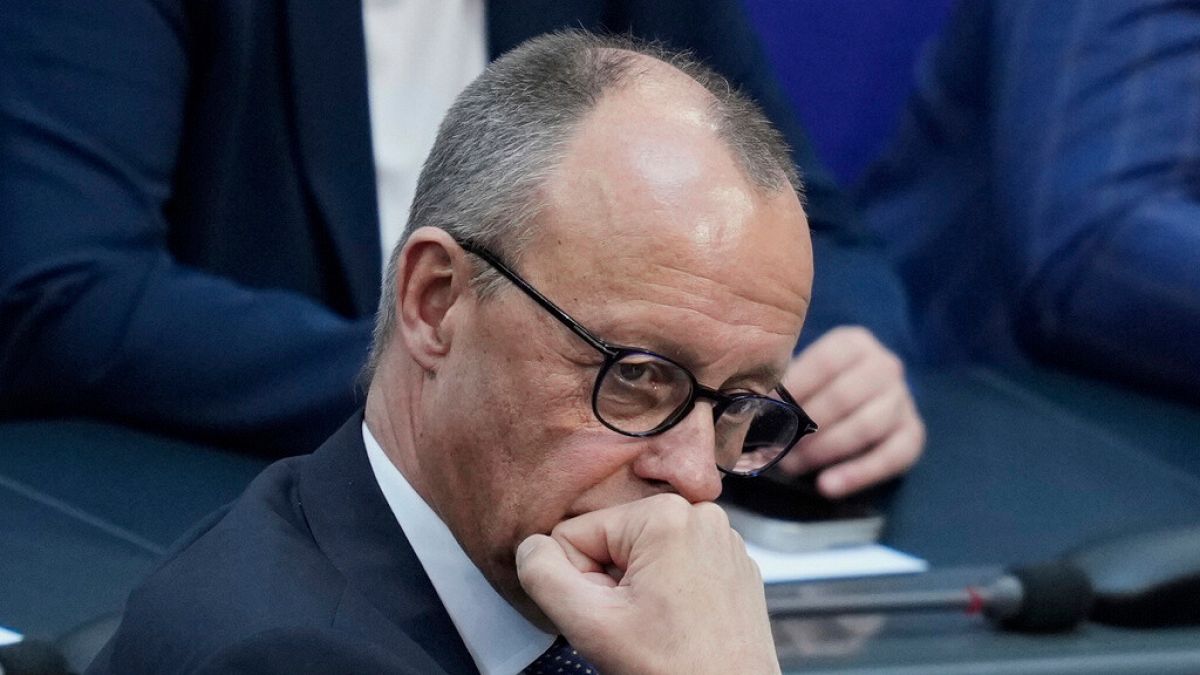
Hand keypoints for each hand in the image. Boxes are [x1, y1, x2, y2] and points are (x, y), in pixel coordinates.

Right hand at [516, 494, 779, 674]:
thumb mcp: (589, 623)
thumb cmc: (676, 670)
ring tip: (659, 626)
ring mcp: (720, 538)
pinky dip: (666, 593)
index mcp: (665, 513)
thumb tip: (531, 547)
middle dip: (609, 584)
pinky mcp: (730, 562)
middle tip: (635, 624)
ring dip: (635, 590)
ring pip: (639, 554)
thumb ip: (542, 574)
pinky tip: (679, 623)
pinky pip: (672, 565)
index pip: (576, 534)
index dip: (580, 582)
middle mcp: (699, 514)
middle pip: (610, 542)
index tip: (612, 615)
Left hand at [778, 326, 923, 497]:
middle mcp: (885, 366)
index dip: (795, 389)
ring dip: (825, 450)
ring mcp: (902, 399)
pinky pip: (891, 456)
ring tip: (793, 465)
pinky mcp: (913, 433)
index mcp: (855, 344)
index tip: (767, 412)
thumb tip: (749, 411)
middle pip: (844, 397)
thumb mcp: (805, 374)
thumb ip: (784, 387)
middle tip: (776, 446)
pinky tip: (826, 485)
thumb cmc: (821, 385)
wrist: (867, 395)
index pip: (825, 363)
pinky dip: (857, 474)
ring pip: (866, 426)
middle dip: (806, 426)